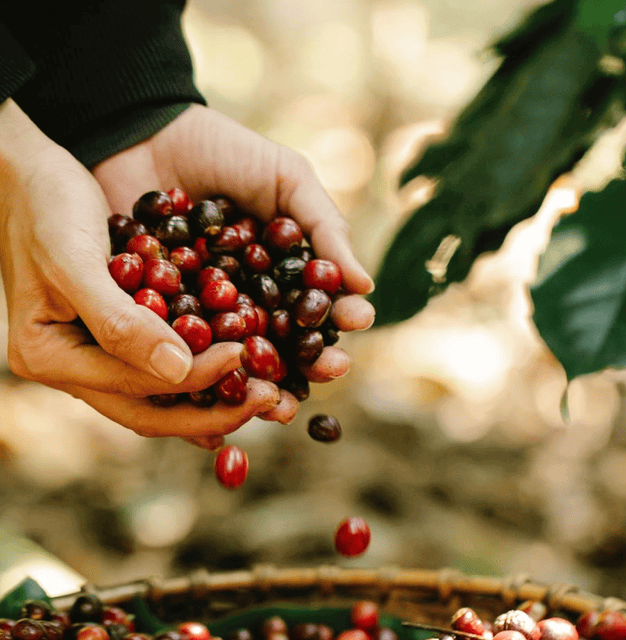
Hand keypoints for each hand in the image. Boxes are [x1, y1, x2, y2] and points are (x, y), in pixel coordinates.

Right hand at [0, 99, 269, 441]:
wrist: (29, 172)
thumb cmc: (44, 205)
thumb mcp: (75, 259)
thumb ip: (120, 320)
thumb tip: (178, 371)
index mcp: (50, 358)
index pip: (136, 386)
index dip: (196, 377)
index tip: (245, 355)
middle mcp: (73, 369)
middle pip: (152, 411)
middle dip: (215, 412)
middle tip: (272, 400)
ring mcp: (95, 358)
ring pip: (163, 398)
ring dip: (216, 400)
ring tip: (268, 396)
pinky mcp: (119, 339)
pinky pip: (166, 368)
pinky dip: (204, 375)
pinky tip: (242, 378)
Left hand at [92, 104, 374, 446]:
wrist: (141, 133)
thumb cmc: (224, 151)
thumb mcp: (286, 179)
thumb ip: (324, 227)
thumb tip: (365, 285)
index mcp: (287, 274)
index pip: (321, 307)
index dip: (342, 318)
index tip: (357, 321)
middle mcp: (254, 302)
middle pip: (289, 345)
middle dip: (313, 363)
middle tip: (329, 370)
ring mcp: (209, 317)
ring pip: (241, 361)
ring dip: (266, 383)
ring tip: (282, 400)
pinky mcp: (163, 322)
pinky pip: (186, 353)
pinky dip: (203, 372)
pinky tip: (221, 389)